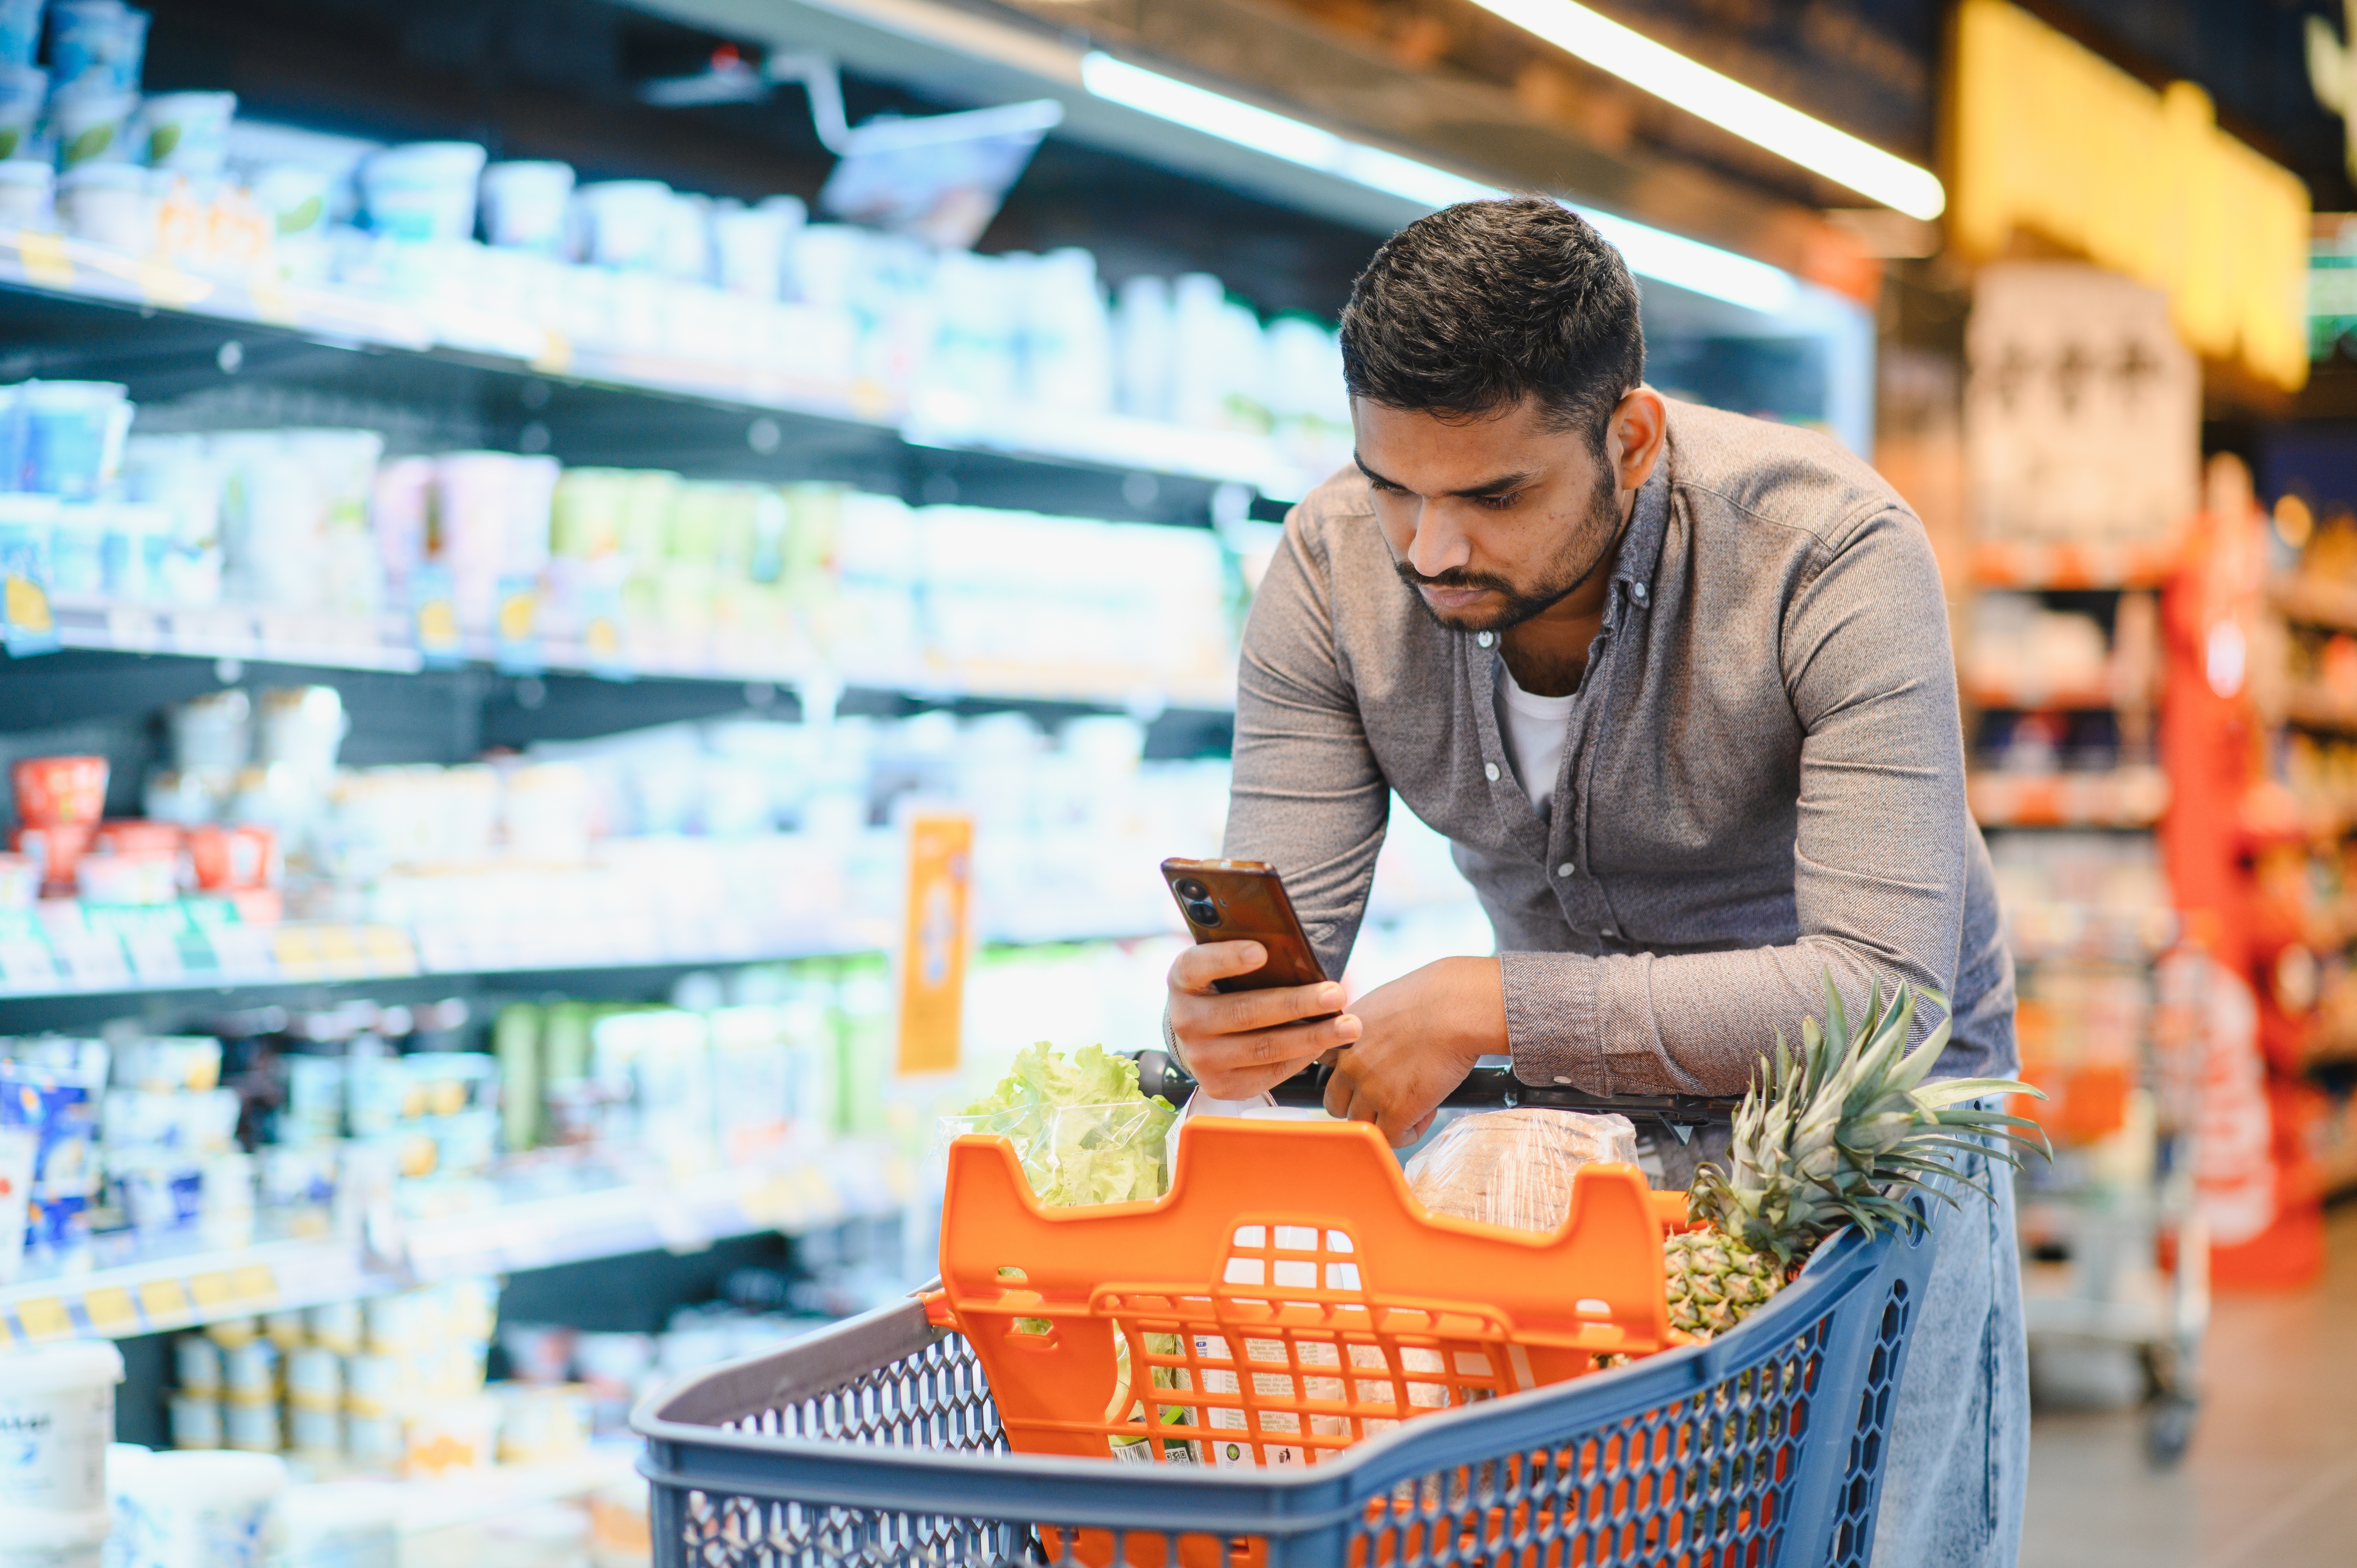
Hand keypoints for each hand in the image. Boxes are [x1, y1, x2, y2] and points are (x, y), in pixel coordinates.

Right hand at [1167, 941, 1360, 1099]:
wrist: (1195, 1037)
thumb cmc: (1222, 990)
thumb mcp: (1222, 968)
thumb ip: (1248, 957)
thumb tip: (1299, 954)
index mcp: (1183, 980)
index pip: (1199, 965)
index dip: (1228, 958)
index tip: (1261, 952)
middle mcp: (1186, 1021)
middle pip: (1245, 1012)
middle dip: (1296, 1004)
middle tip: (1336, 994)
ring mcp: (1201, 1058)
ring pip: (1264, 1048)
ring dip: (1312, 1037)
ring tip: (1348, 1027)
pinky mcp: (1220, 1085)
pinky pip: (1270, 1072)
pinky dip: (1303, 1058)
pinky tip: (1327, 1044)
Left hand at [1321, 957, 1504, 1146]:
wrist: (1457, 1009)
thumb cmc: (1431, 997)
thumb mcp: (1380, 1003)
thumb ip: (1364, 1026)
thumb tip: (1370, 1042)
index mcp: (1341, 1037)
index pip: (1324, 1069)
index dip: (1346, 1076)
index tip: (1364, 1076)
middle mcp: (1348, 1065)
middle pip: (1336, 1104)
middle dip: (1360, 1104)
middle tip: (1389, 1095)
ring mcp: (1370, 1090)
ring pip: (1363, 1125)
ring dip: (1387, 1119)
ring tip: (1414, 1102)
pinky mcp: (1396, 1110)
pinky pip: (1393, 1138)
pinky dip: (1410, 1132)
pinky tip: (1427, 1111)